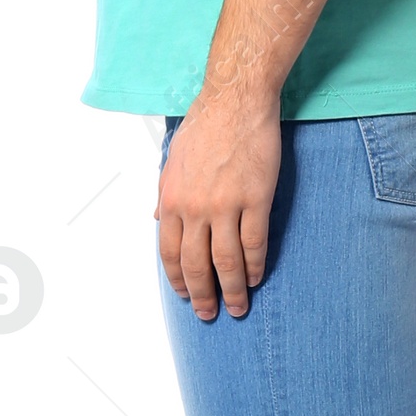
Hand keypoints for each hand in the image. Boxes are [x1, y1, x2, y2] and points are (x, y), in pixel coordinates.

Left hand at [155, 84, 280, 319]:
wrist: (235, 101)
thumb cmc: (205, 127)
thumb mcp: (172, 162)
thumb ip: (165, 196)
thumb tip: (158, 222)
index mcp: (172, 200)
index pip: (170, 252)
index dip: (178, 280)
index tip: (186, 296)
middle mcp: (194, 208)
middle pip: (196, 264)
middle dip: (203, 295)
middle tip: (210, 314)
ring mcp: (225, 205)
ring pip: (227, 261)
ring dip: (232, 289)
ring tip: (237, 307)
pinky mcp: (255, 198)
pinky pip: (254, 242)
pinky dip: (255, 265)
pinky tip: (257, 277)